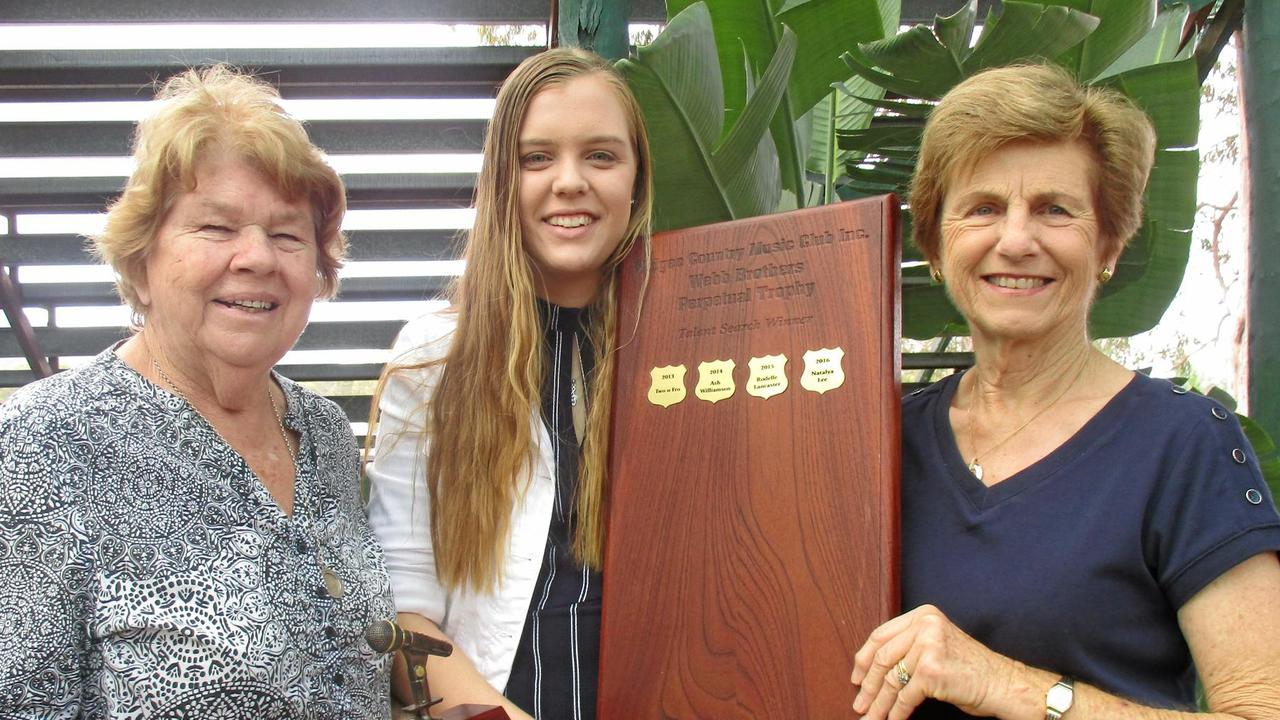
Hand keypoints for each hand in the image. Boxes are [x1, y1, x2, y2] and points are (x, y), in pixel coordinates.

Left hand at [850, 605, 1018, 719]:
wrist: (1002, 684)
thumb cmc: (970, 669)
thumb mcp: (936, 644)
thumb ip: (909, 646)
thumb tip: (871, 668)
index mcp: (922, 615)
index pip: (881, 635)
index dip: (864, 659)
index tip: (856, 677)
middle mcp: (924, 625)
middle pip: (882, 658)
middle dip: (868, 685)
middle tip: (859, 703)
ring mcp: (928, 646)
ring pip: (891, 680)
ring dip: (879, 703)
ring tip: (869, 717)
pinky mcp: (931, 670)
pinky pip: (905, 696)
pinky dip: (895, 712)